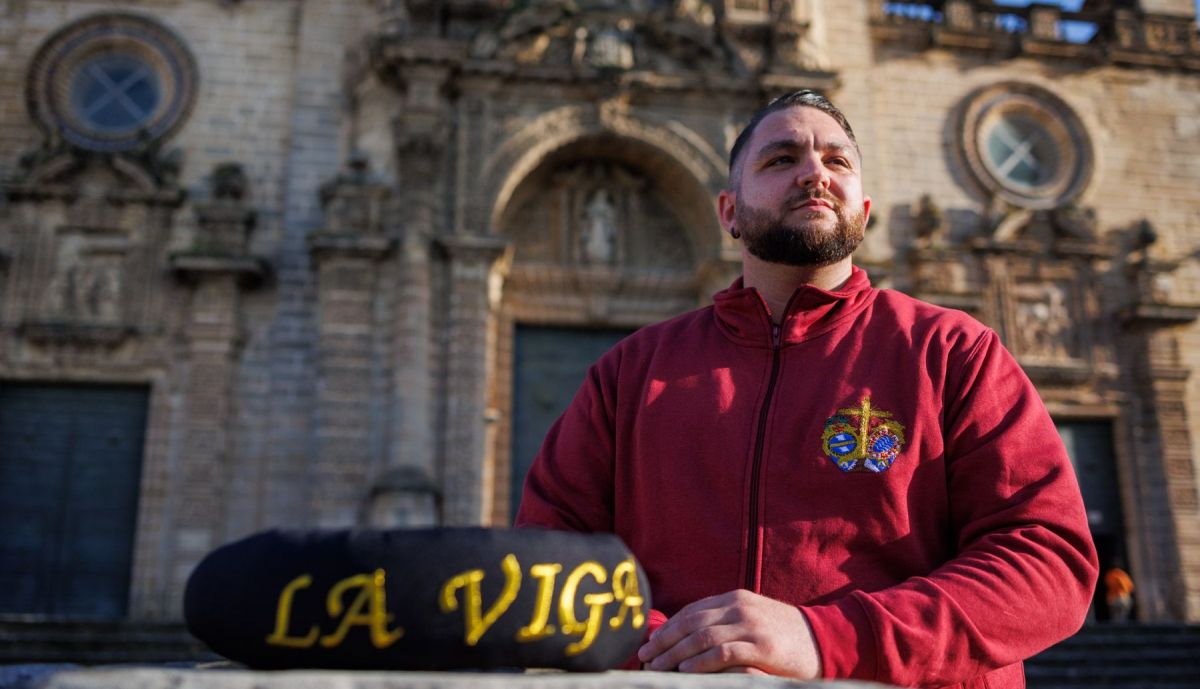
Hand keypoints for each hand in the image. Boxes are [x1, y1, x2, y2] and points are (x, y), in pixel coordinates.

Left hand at [636, 589, 821, 676]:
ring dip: (675, 653)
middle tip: (645, 658)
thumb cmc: (783, 635)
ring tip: (658, 667)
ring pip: (702, 636)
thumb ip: (725, 622)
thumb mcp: (752, 619)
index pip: (691, 610)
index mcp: (735, 599)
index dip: (667, 628)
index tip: (649, 643)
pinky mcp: (763, 647)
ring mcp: (752, 626)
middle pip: (691, 622)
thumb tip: (688, 636)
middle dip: (665, 641)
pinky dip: (701, 662)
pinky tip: (685, 670)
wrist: (825, 640)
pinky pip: (724, 652)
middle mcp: (740, 608)